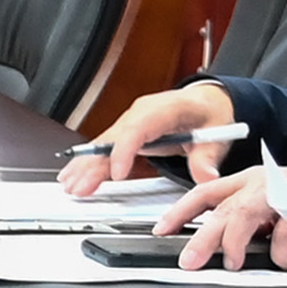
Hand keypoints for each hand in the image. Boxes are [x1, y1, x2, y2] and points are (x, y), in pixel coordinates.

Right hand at [61, 82, 239, 196]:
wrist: (206, 102)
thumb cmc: (208, 114)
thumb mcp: (216, 134)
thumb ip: (207, 157)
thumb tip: (206, 177)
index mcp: (164, 109)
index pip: (137, 128)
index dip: (124, 150)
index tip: (117, 174)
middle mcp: (141, 113)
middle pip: (113, 138)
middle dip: (94, 163)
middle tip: (81, 186)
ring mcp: (131, 122)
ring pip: (103, 143)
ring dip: (85, 165)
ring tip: (70, 185)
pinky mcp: (126, 132)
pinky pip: (105, 147)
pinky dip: (89, 162)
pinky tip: (74, 175)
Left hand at [166, 161, 286, 270]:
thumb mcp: (268, 208)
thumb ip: (244, 222)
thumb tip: (216, 247)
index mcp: (247, 181)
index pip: (204, 193)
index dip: (180, 211)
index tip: (162, 230)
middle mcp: (260, 182)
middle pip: (220, 208)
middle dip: (201, 238)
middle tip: (188, 261)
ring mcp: (281, 191)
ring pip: (243, 214)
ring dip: (233, 243)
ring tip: (233, 263)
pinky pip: (284, 230)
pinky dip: (280, 251)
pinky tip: (284, 260)